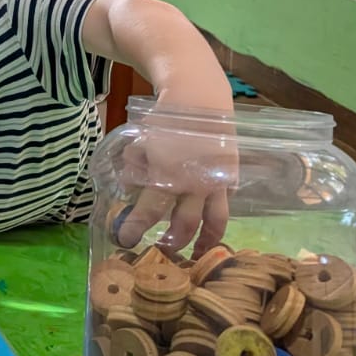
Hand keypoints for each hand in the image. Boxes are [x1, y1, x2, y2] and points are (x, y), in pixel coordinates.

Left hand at [115, 112, 235, 257]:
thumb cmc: (164, 120)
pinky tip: (211, 222)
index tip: (125, 240)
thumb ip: (133, 168)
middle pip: (184, 226)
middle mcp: (193, 186)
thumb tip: (129, 190)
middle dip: (172, 243)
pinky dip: (218, 214)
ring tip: (198, 256)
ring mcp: (215, 183)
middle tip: (163, 252)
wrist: (199, 99)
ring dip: (206, 243)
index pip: (148, 214)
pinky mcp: (230, 176)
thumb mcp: (139, 142)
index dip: (135, 229)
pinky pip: (226, 203)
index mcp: (166, 177)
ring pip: (215, 223)